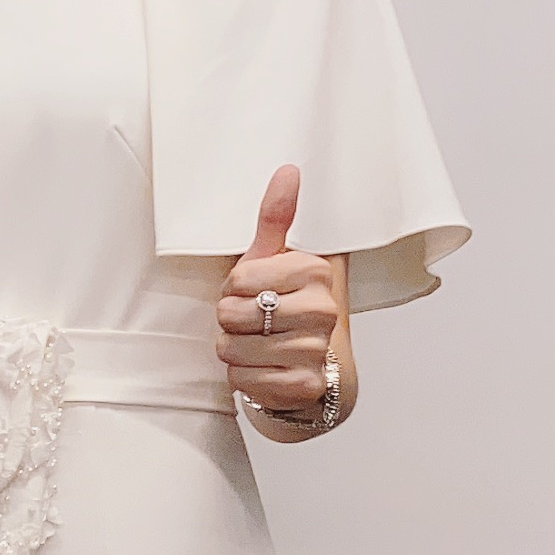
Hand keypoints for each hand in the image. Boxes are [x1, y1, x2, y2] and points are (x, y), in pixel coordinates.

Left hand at [216, 164, 344, 418]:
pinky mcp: (306, 385)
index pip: (238, 277)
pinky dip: (244, 378)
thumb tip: (288, 169)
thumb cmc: (286, 307)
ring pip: (234, 348)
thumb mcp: (276, 261)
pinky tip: (264, 371)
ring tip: (257, 347)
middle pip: (232, 313)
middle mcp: (322, 309)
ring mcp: (316, 349)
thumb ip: (277, 218)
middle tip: (254, 322)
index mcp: (315, 271)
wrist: (316, 367)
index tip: (253, 292)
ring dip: (235, 351)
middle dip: (231, 321)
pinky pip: (245, 380)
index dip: (233, 288)